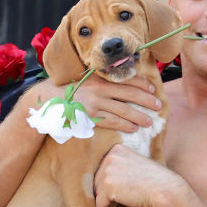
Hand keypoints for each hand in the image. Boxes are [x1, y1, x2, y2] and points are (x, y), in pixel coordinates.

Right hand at [36, 74, 161, 132]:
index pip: (126, 79)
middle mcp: (99, 88)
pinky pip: (112, 121)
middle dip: (146, 100)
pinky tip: (134, 128)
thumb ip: (102, 82)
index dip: (142, 84)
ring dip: (139, 116)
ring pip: (124, 109)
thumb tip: (121, 85)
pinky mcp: (90, 116)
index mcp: (100, 78)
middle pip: (129, 94)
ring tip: (150, 121)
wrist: (47, 100)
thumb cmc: (69, 90)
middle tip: (158, 105)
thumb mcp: (86, 80)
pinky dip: (125, 125)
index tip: (153, 89)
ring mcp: (95, 103)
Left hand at [93, 144, 181, 206]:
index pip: (101, 166)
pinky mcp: (109, 187)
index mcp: (117, 149)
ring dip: (101, 201)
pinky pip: (99, 203)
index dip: (103, 179)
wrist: (165, 189)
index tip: (105, 189)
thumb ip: (120, 165)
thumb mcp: (135, 163)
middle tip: (102, 202)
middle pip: (96, 178)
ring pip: (96, 191)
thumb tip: (105, 177)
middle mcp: (111, 157)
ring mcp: (109, 171)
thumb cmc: (154, 179)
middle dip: (100, 191)